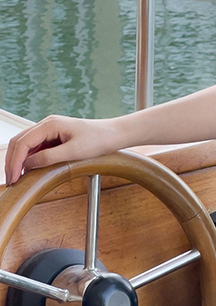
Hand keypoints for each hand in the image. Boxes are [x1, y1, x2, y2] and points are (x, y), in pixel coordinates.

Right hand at [4, 115, 124, 186]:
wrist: (113, 135)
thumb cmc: (97, 140)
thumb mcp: (73, 152)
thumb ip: (49, 157)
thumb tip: (28, 164)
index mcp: (50, 124)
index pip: (23, 142)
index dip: (15, 161)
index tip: (13, 178)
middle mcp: (46, 124)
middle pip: (19, 142)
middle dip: (12, 161)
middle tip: (11, 181)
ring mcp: (49, 130)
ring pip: (25, 145)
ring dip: (19, 160)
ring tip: (17, 179)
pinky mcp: (54, 137)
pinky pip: (36, 148)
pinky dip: (29, 159)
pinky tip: (29, 172)